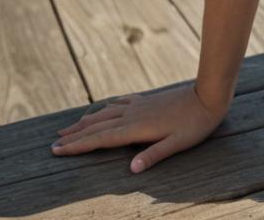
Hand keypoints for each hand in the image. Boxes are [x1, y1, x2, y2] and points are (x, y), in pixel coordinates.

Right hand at [50, 82, 227, 173]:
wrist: (208, 94)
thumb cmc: (195, 124)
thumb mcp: (178, 144)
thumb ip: (155, 154)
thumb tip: (131, 169)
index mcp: (137, 128)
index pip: (101, 139)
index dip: (79, 146)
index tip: (58, 150)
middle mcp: (133, 114)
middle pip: (97, 126)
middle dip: (76, 136)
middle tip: (54, 144)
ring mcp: (139, 105)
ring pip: (106, 113)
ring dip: (86, 121)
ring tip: (69, 128)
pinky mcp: (147, 100)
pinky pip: (120, 103)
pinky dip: (106, 108)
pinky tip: (102, 109)